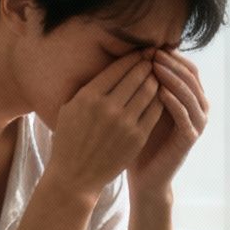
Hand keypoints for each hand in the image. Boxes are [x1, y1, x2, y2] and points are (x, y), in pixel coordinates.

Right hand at [48, 50, 164, 199]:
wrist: (75, 177)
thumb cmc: (69, 141)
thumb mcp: (68, 109)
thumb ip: (86, 88)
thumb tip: (105, 68)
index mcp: (88, 97)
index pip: (118, 68)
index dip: (133, 57)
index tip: (141, 52)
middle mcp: (108, 107)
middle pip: (137, 76)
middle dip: (148, 64)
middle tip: (155, 58)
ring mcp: (125, 123)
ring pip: (149, 91)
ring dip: (156, 79)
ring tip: (158, 75)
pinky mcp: (137, 137)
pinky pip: (155, 111)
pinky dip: (160, 99)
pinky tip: (161, 95)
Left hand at [127, 49, 208, 193]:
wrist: (144, 175)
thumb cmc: (138, 138)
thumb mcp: (140, 106)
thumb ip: (143, 84)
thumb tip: (133, 51)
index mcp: (187, 97)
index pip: (184, 67)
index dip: (169, 55)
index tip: (148, 45)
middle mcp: (197, 107)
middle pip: (190, 76)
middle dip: (171, 62)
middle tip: (153, 51)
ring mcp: (196, 122)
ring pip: (190, 93)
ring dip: (173, 78)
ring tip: (156, 66)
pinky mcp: (190, 138)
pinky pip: (185, 115)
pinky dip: (175, 101)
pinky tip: (160, 92)